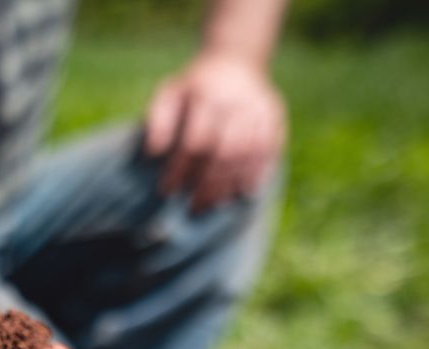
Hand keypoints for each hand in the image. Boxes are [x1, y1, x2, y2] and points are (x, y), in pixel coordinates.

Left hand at [144, 53, 285, 212]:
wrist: (235, 62)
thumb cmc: (194, 86)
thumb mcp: (169, 93)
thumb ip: (158, 121)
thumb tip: (153, 152)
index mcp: (207, 95)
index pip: (195, 141)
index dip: (180, 169)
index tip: (167, 190)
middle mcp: (237, 102)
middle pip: (224, 152)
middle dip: (207, 184)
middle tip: (194, 206)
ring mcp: (260, 110)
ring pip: (247, 155)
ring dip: (230, 184)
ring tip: (214, 204)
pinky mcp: (275, 117)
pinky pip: (269, 150)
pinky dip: (256, 173)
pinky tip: (243, 192)